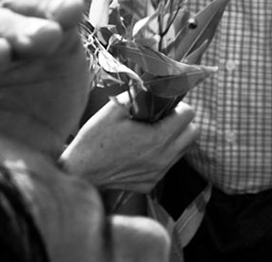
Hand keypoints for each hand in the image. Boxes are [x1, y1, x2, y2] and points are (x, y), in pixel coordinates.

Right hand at [60, 97, 198, 193]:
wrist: (78, 173)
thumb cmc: (93, 139)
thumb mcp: (114, 109)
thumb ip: (140, 96)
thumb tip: (155, 87)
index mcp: (157, 138)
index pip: (189, 115)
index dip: (178, 106)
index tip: (163, 106)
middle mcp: (162, 158)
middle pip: (193, 134)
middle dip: (182, 122)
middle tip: (163, 118)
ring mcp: (157, 174)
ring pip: (182, 150)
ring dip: (174, 139)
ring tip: (152, 133)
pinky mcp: (150, 184)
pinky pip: (167, 165)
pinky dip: (161, 155)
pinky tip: (141, 150)